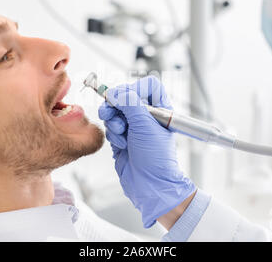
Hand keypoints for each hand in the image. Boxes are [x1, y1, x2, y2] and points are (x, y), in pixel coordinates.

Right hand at [98, 76, 195, 227]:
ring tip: (121, 133)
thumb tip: (115, 92)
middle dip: (116, 106)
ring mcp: (134, 127)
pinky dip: (113, 135)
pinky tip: (122, 145)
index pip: (147, 86)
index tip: (126, 97)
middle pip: (125, 97)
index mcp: (160, 109)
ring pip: (114, 112)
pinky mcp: (122, 138)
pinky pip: (110, 127)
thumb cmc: (156, 157)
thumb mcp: (145, 124)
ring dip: (114, 122)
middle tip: (111, 112)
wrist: (149, 184)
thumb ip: (129, 103)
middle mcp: (147, 116)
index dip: (135, 88)